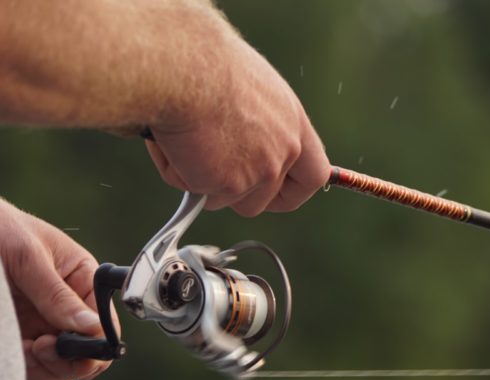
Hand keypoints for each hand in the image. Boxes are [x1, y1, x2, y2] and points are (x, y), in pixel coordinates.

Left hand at [0, 199, 116, 379]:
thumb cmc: (1, 229)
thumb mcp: (30, 257)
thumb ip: (58, 295)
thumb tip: (93, 327)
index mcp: (83, 282)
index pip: (105, 323)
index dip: (94, 343)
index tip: (66, 346)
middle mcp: (68, 309)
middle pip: (87, 354)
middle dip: (68, 361)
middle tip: (39, 347)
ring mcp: (44, 326)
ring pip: (61, 370)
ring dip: (45, 370)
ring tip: (22, 348)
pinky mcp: (20, 339)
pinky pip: (33, 371)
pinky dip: (27, 374)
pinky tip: (12, 353)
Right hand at [146, 35, 329, 216]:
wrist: (185, 69)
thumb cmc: (205, 65)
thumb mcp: (248, 92)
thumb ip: (254, 127)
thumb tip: (234, 148)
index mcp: (293, 124)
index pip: (313, 175)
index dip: (292, 191)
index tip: (276, 195)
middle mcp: (284, 150)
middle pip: (266, 199)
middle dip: (238, 197)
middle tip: (214, 180)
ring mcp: (261, 171)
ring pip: (227, 200)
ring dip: (203, 183)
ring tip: (184, 143)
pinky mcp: (232, 185)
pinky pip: (198, 193)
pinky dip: (178, 173)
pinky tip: (173, 143)